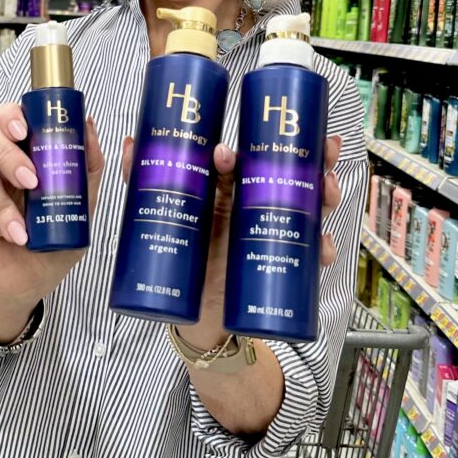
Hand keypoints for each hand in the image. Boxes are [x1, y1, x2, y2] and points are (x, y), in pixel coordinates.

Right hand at [0, 103, 103, 323]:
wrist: (38, 280)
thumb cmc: (58, 235)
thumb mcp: (83, 203)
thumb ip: (88, 166)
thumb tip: (89, 123)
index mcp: (26, 154)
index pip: (10, 117)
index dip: (11, 115)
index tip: (25, 129)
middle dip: (7, 154)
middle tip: (30, 180)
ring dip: (3, 206)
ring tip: (22, 232)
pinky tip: (2, 235)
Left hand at [121, 135, 343, 349]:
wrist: (194, 316)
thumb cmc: (183, 258)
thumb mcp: (164, 215)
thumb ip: (144, 182)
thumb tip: (129, 141)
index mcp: (232, 193)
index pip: (260, 159)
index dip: (272, 142)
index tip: (261, 141)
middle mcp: (261, 211)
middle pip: (298, 178)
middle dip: (317, 160)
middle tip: (325, 151)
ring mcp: (275, 238)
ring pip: (313, 210)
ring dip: (327, 196)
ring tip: (326, 190)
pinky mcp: (283, 267)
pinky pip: (313, 257)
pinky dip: (324, 250)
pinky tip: (325, 246)